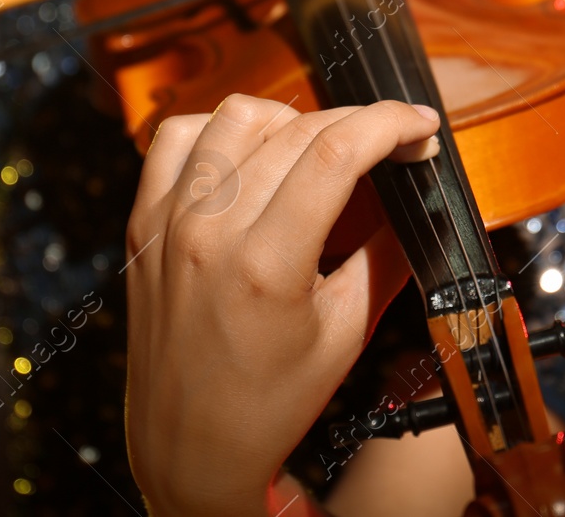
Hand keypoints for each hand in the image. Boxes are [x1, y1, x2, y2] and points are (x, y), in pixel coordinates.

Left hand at [123, 94, 441, 516]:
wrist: (187, 448)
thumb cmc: (267, 403)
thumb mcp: (345, 334)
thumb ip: (386, 257)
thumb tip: (415, 197)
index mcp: (266, 265)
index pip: (336, 151)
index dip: (389, 123)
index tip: (420, 125)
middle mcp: (209, 232)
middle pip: (295, 129)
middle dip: (358, 123)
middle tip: (389, 143)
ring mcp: (168, 222)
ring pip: (236, 117)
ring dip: (291, 119)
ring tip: (319, 149)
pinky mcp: (143, 222)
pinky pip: (177, 138)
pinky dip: (219, 130)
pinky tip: (250, 153)